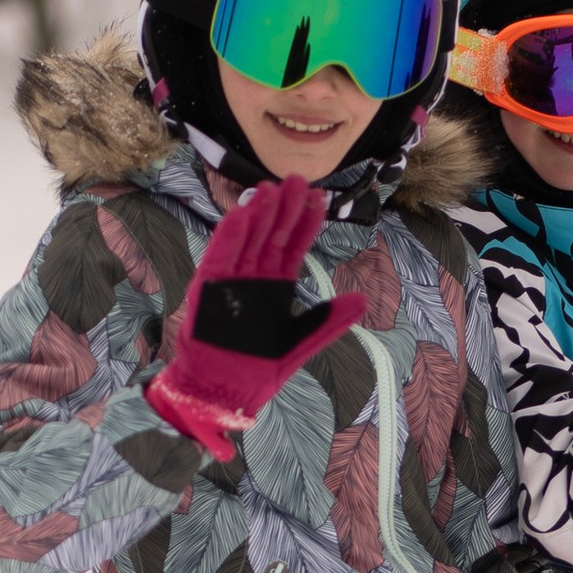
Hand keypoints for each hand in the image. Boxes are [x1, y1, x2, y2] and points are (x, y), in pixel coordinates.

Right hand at [148, 178, 368, 447]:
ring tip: (269, 188)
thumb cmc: (255, 369)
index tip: (319, 197)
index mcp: (276, 286)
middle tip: (296, 180)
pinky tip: (240, 214)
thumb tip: (363, 300)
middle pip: (271, 235)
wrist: (222, 393)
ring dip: (257, 214)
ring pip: (246, 239)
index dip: (306, 223)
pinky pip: (220, 257)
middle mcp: (254, 278)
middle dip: (284, 209)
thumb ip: (328, 321)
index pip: (293, 246)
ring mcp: (230, 281)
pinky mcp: (209, 290)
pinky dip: (229, 236)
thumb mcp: (299, 343)